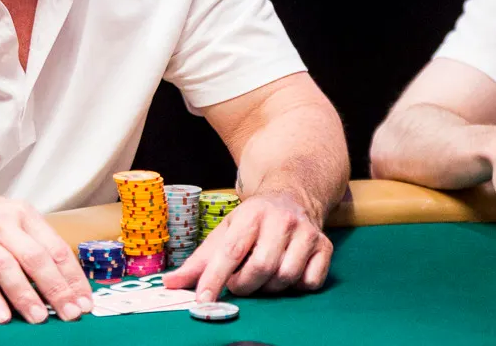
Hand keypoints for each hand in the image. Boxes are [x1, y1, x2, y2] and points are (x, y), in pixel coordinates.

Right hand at [0, 195, 92, 323]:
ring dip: (25, 295)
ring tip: (39, 317)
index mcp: (27, 216)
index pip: (58, 249)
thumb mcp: (16, 222)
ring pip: (8, 267)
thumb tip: (65, 283)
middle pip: (37, 258)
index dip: (74, 277)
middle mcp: (6, 224)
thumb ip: (37, 245)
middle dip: (56, 288)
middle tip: (70, 313)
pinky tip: (3, 315)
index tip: (85, 300)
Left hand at [163, 193, 331, 300]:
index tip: (203, 300)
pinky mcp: (325, 245)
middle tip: (240, 283)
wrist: (292, 196)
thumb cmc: (253, 220)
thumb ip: (199, 261)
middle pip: (262, 268)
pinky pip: (311, 281)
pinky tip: (288, 273)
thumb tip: (170, 283)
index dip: (215, 279)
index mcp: (252, 214)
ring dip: (270, 287)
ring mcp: (307, 232)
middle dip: (245, 285)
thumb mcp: (225, 231)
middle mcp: (282, 220)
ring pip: (286, 277)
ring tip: (263, 277)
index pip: (231, 251)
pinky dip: (297, 286)